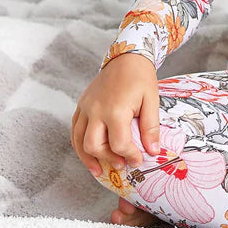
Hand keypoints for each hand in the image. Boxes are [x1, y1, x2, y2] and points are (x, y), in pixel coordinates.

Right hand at [70, 52, 161, 176]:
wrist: (126, 57)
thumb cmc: (140, 77)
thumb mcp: (151, 100)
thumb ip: (151, 127)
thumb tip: (153, 152)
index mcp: (116, 109)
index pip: (118, 144)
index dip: (130, 156)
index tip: (139, 160)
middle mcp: (96, 110)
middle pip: (94, 146)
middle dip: (108, 159)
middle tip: (122, 165)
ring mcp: (85, 108)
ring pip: (79, 141)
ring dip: (89, 158)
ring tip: (101, 170)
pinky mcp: (81, 106)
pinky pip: (74, 131)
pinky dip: (79, 145)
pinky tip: (89, 155)